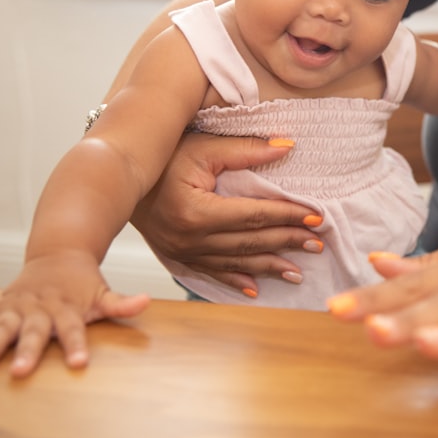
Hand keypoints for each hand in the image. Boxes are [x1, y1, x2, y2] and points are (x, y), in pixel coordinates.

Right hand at [0, 251, 149, 377]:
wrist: (61, 251)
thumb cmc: (83, 282)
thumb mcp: (103, 291)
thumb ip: (122, 303)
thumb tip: (146, 301)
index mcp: (67, 309)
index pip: (74, 330)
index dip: (77, 346)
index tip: (80, 363)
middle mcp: (41, 308)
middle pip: (34, 332)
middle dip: (27, 351)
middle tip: (21, 372)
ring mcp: (18, 306)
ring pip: (2, 327)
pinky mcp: (1, 305)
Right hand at [131, 132, 324, 294]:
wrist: (120, 177)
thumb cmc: (163, 157)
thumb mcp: (204, 147)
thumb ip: (246, 150)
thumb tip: (288, 147)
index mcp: (197, 211)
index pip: (253, 215)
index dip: (287, 215)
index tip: (315, 216)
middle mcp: (190, 238)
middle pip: (249, 243)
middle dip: (286, 242)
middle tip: (317, 242)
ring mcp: (182, 252)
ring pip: (235, 263)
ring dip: (269, 267)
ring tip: (298, 271)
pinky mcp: (177, 258)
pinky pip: (212, 273)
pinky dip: (236, 281)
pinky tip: (256, 289)